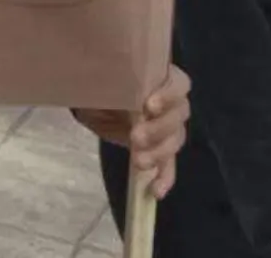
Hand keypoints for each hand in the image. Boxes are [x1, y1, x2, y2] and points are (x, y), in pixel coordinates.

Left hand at [72, 65, 191, 198]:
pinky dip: (164, 177)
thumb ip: (116, 84)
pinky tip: (157, 190)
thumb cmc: (100, 83)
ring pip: (174, 141)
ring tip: (139, 162)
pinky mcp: (159, 149)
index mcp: (159, 78)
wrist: (92, 98)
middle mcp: (170, 102)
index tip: (149, 106)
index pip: (178, 84)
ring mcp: (167, 127)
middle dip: (159, 129)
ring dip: (159, 153)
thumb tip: (115, 88)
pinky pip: (168, 164)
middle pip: (179, 116)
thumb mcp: (105, 80)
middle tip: (135, 137)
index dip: (168, 95)